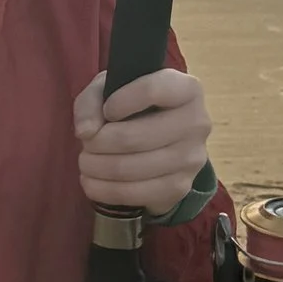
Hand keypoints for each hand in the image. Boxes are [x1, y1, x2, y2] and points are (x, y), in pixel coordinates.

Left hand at [75, 66, 212, 214]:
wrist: (162, 139)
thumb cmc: (134, 106)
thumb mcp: (111, 88)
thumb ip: (91, 100)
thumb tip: (86, 131)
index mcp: (187, 89)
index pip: (152, 91)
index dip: (119, 102)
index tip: (106, 111)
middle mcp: (196, 123)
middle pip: (132, 138)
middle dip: (97, 143)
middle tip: (87, 143)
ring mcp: (191, 159)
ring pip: (129, 169)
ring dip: (96, 167)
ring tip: (87, 161)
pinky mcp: (180, 187)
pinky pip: (134, 194)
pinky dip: (103, 190)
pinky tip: (92, 181)